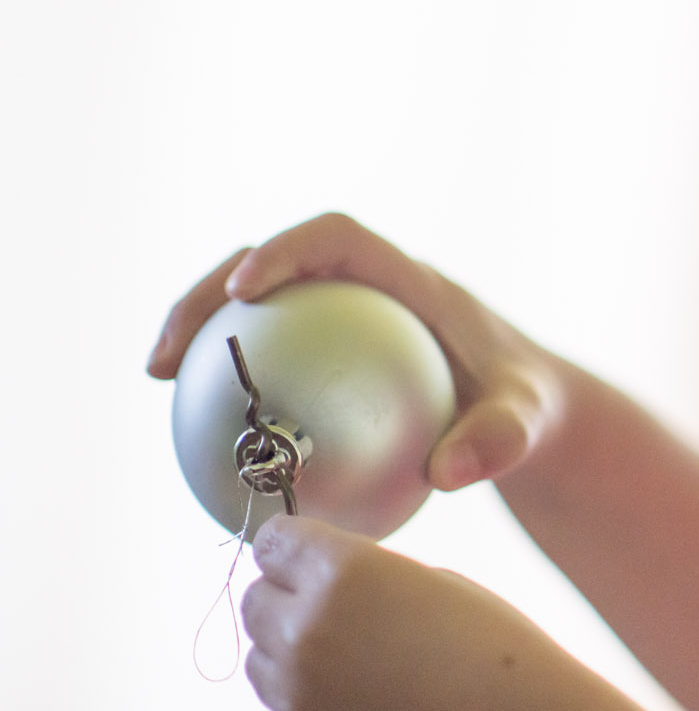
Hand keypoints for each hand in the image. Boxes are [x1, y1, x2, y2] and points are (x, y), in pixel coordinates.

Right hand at [148, 212, 560, 489]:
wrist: (528, 412)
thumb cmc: (528, 408)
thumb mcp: (526, 423)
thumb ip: (499, 441)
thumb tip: (448, 471)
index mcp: (410, 282)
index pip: (340, 239)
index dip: (286, 250)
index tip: (244, 291)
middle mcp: (368, 289)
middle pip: (273, 265)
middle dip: (210, 292)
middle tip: (167, 353)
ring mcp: (343, 320)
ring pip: (257, 311)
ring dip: (201, 331)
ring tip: (159, 382)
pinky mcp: (328, 355)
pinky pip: (270, 358)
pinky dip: (231, 383)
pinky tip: (198, 439)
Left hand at [242, 515, 613, 710]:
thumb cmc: (497, 656)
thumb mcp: (436, 583)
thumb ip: (369, 580)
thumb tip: (331, 592)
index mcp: (344, 575)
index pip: (274, 541)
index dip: (295, 545)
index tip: (307, 552)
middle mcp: (308, 633)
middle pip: (255, 600)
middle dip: (287, 596)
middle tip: (340, 608)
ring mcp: (302, 699)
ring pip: (262, 660)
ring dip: (293, 651)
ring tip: (357, 659)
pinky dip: (316, 702)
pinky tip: (372, 703)